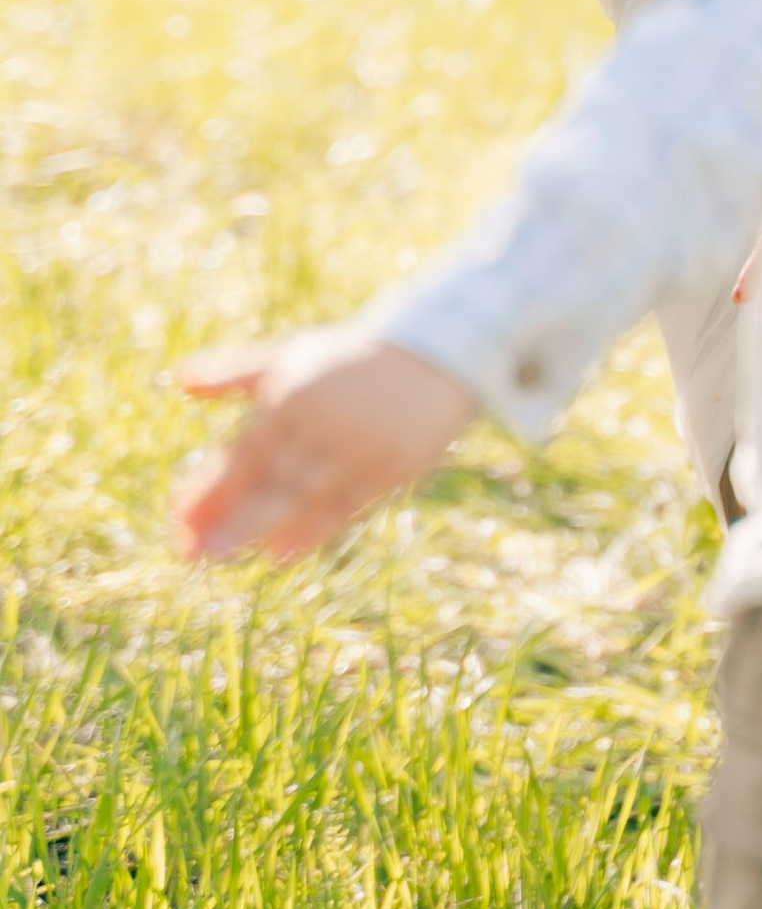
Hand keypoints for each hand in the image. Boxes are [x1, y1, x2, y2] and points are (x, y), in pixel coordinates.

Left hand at [172, 334, 474, 560]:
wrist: (435, 352)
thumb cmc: (349, 359)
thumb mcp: (292, 355)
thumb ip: (236, 373)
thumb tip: (182, 380)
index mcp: (291, 395)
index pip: (242, 452)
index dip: (210, 488)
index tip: (180, 520)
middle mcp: (322, 423)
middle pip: (267, 480)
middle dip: (228, 518)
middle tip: (192, 554)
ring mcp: (359, 447)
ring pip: (303, 497)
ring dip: (262, 528)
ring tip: (225, 557)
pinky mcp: (392, 466)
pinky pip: (348, 504)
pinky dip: (314, 530)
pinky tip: (283, 553)